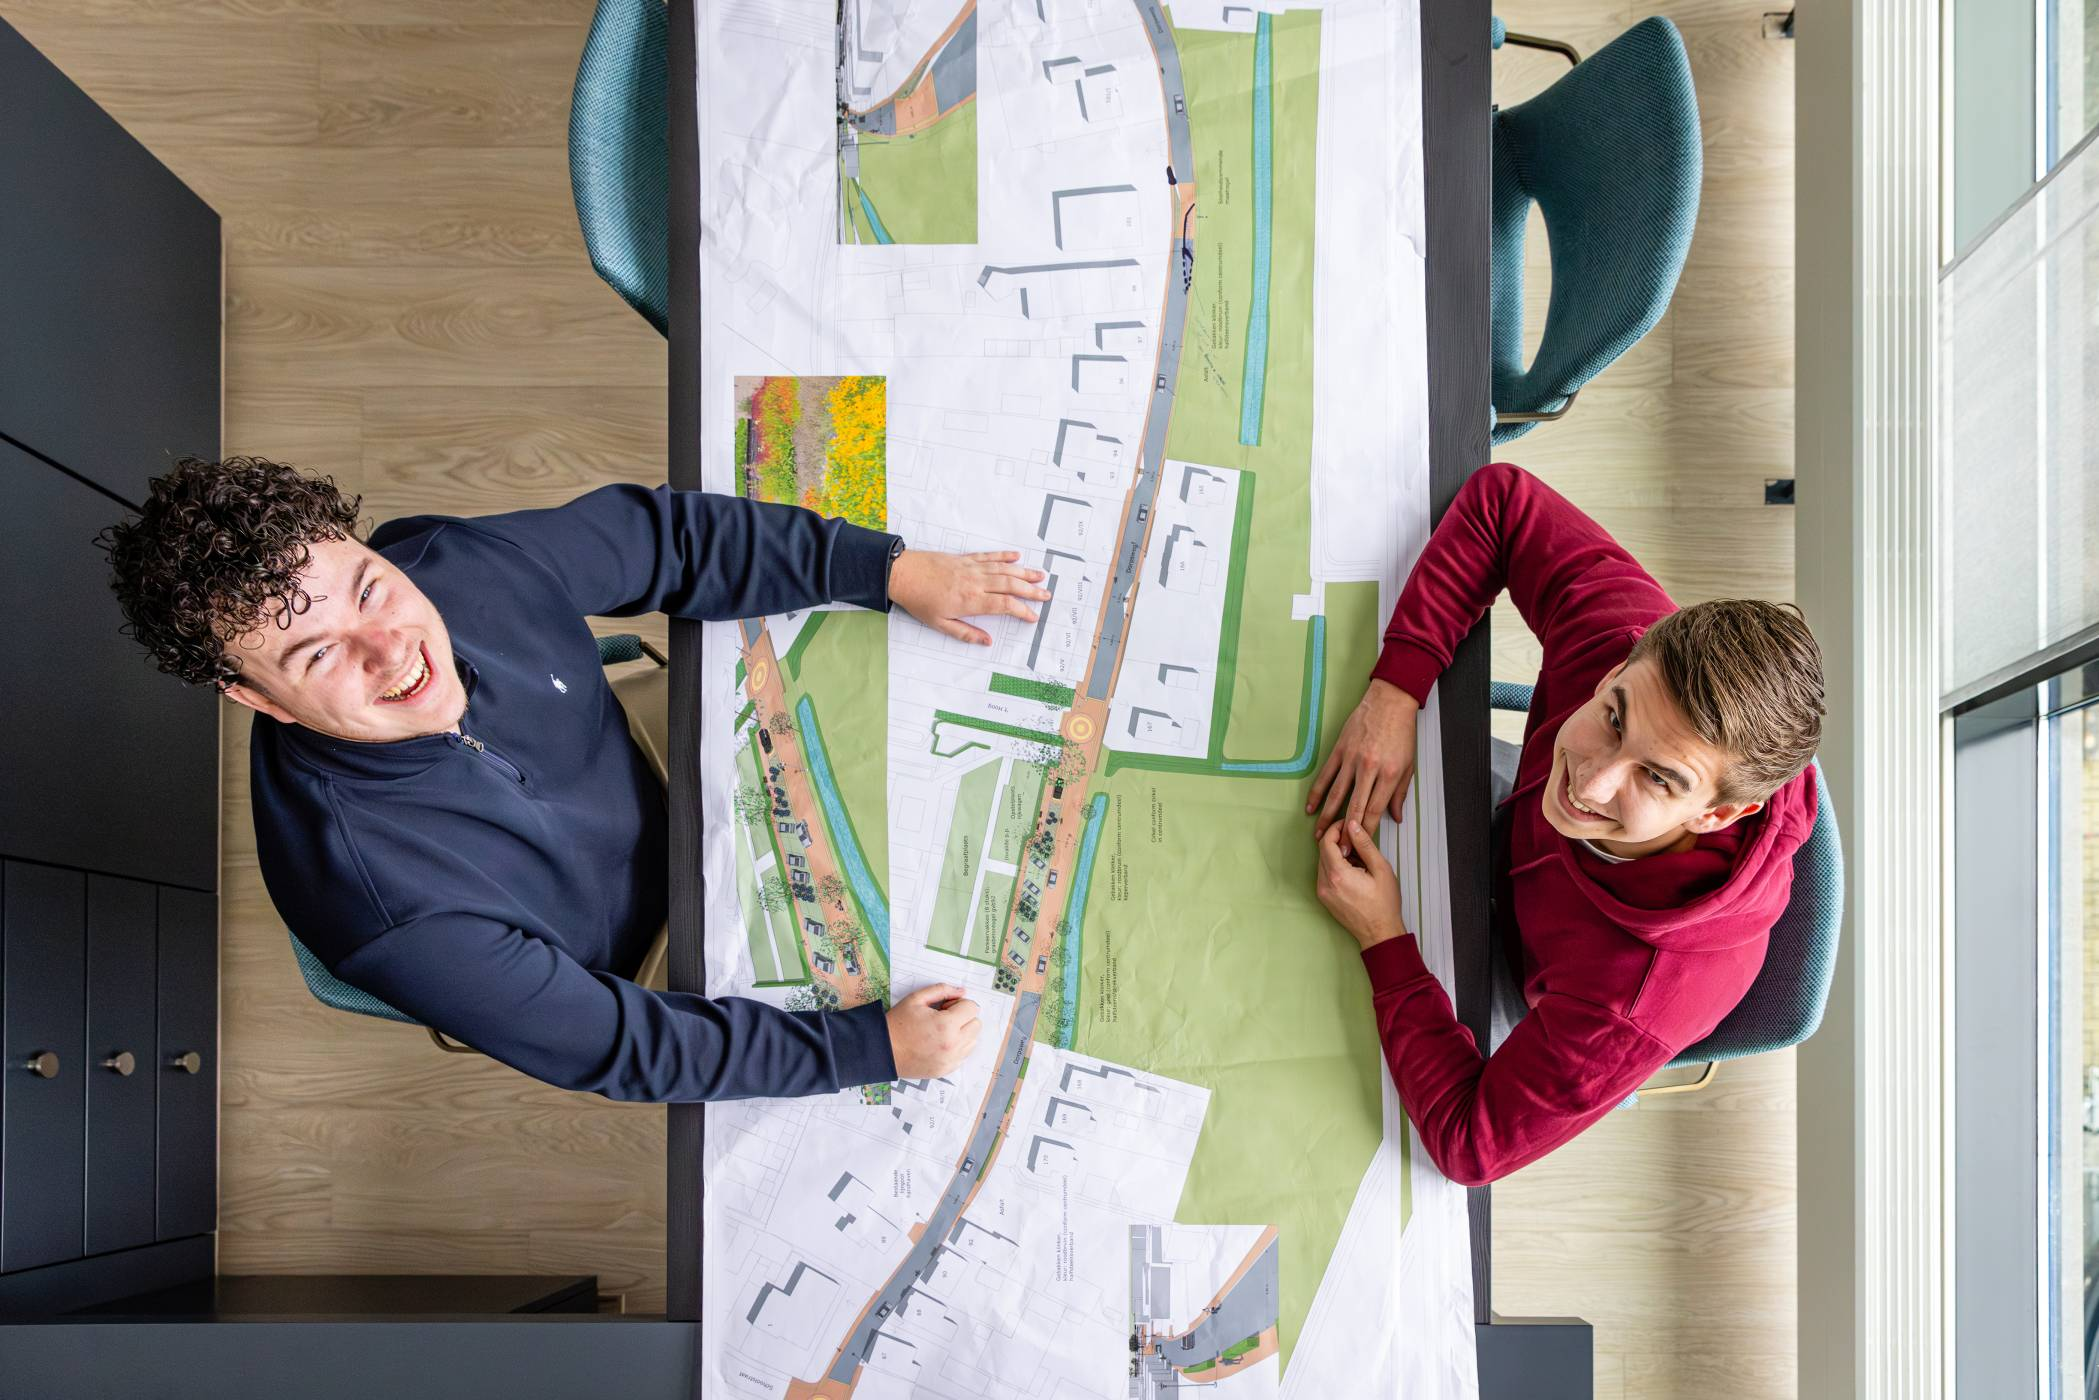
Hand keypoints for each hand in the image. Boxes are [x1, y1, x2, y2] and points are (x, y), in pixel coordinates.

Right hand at [886, 983, 981, 1077]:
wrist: (883, 1051)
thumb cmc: (898, 1023)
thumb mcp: (916, 999)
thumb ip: (942, 990)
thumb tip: (962, 991)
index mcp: (946, 1025)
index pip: (972, 1008)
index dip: (958, 1004)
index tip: (944, 1007)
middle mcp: (953, 1045)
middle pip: (976, 1024)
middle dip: (963, 1017)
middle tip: (944, 1018)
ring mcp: (951, 1060)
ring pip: (973, 1040)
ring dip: (963, 1033)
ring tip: (942, 1032)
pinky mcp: (947, 1070)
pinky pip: (964, 1054)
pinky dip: (957, 1047)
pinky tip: (940, 1043)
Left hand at [890, 549, 1052, 645]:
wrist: (902, 574)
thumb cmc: (919, 601)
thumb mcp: (940, 624)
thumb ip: (965, 633)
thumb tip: (986, 641)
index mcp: (970, 600)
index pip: (1005, 605)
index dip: (1022, 611)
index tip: (1033, 616)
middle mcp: (975, 582)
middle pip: (1010, 585)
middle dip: (1031, 591)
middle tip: (1046, 595)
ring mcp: (971, 568)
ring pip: (1004, 569)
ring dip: (1024, 572)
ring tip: (1040, 575)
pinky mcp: (965, 558)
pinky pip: (989, 556)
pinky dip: (1004, 556)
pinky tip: (1016, 556)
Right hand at [1307, 679, 1418, 840]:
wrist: (1390, 702)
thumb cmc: (1402, 734)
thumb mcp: (1409, 765)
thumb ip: (1400, 793)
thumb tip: (1396, 818)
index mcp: (1389, 775)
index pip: (1374, 811)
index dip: (1366, 832)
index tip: (1359, 847)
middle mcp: (1369, 769)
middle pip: (1354, 808)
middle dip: (1345, 832)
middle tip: (1339, 851)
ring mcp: (1352, 760)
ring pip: (1336, 795)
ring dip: (1326, 817)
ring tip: (1319, 834)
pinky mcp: (1339, 751)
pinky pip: (1326, 776)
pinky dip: (1317, 793)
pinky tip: (1310, 807)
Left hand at [1314, 819, 1406, 951]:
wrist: (1380, 934)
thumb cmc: (1384, 905)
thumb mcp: (1381, 869)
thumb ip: (1365, 844)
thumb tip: (1353, 825)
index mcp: (1338, 875)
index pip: (1326, 842)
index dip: (1335, 828)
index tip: (1347, 824)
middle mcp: (1325, 884)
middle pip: (1322, 851)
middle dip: (1337, 840)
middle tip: (1356, 839)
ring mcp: (1323, 892)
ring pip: (1323, 862)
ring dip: (1336, 854)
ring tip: (1358, 858)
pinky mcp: (1325, 899)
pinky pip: (1325, 875)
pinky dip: (1335, 867)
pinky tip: (1353, 871)